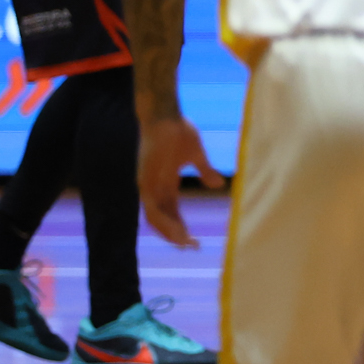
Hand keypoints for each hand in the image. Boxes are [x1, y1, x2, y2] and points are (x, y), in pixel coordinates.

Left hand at [138, 114, 221, 248]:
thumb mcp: (196, 155)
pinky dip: (164, 223)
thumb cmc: (178, 130)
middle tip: (193, 247)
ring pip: (155, 220)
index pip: (171, 213)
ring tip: (186, 243)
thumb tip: (218, 185)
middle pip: (162, 221)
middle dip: (176, 236)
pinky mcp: (145, 182)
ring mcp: (148, 186)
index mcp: (165, 184)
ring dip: (170, 233)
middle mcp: (153, 189)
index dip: (182, 227)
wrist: (164, 116)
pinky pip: (152, 210)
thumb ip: (205, 171)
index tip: (196, 240)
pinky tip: (178, 231)